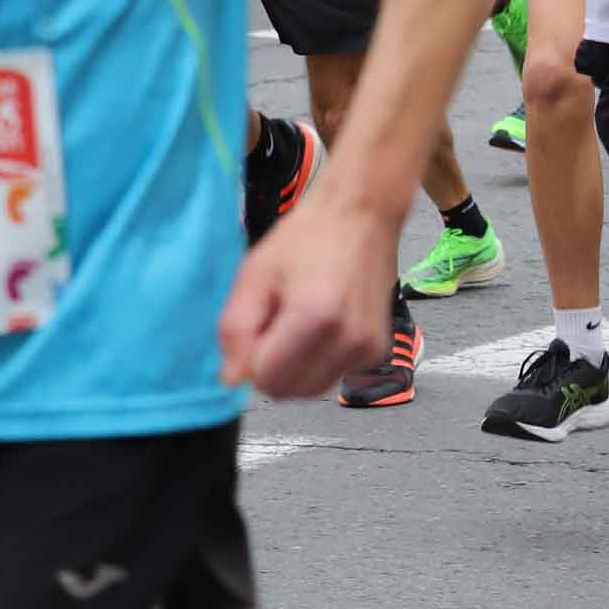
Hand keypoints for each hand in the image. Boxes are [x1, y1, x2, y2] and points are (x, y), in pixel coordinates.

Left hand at [217, 194, 391, 397]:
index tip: (259, 325)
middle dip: (272, 367)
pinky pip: (332, 377)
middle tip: (277, 322)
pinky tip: (321, 326)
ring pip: (309, 390)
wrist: (361, 216)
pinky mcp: (377, 351)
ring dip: (295, 367)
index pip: (266, 379)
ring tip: (300, 323)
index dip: (251, 359)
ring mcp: (368, 348)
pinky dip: (319, 362)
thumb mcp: (254, 275)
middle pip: (288, 391)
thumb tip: (231, 380)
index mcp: (314, 317)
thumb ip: (235, 330)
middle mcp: (348, 339)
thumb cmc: (306, 238)